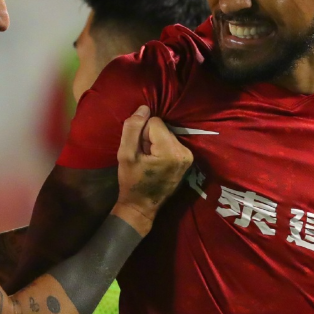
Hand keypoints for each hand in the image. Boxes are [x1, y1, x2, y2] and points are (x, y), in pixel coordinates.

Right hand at [115, 105, 192, 220]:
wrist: (141, 206)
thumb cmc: (132, 182)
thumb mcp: (125, 154)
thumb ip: (132, 129)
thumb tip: (144, 108)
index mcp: (171, 151)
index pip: (154, 122)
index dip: (141, 134)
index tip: (138, 150)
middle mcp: (185, 152)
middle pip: (162, 127)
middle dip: (149, 138)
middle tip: (143, 156)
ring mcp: (189, 157)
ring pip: (166, 134)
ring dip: (155, 143)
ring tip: (149, 161)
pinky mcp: (188, 160)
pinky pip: (171, 142)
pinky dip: (161, 148)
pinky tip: (156, 162)